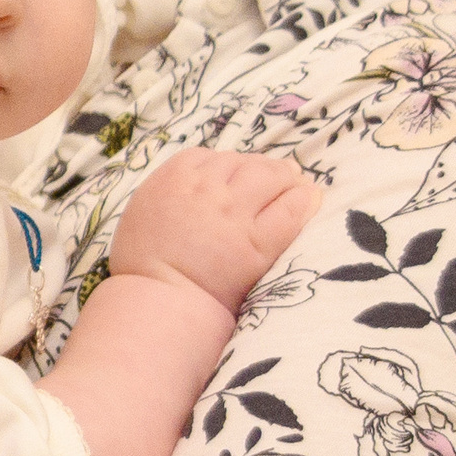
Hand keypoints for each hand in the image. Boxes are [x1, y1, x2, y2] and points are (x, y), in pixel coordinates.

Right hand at [108, 150, 319, 313]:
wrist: (156, 299)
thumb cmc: (144, 262)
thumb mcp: (145, 207)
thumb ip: (172, 188)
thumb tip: (199, 182)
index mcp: (177, 176)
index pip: (216, 156)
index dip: (235, 164)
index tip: (244, 176)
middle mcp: (208, 188)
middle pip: (248, 162)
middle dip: (266, 167)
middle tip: (282, 175)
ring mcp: (234, 214)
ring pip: (272, 178)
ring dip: (288, 178)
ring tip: (299, 185)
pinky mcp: (257, 244)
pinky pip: (289, 212)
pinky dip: (304, 201)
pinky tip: (311, 198)